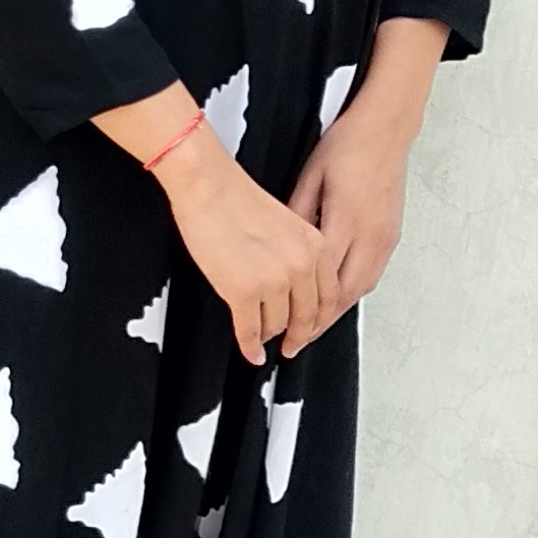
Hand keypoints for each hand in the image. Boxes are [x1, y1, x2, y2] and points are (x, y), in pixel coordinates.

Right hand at [160, 129, 341, 362]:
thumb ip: (297, 254)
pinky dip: (249, 346)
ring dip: (269, 336)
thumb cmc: (236, 198)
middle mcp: (301, 265)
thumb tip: (291, 288)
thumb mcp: (286, 224)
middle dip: (297, 336)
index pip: (329, 296)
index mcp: (315, 246)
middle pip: (307, 317)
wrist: (208, 186)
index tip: (311, 329)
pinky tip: (249, 351)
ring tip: (262, 339)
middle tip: (291, 346)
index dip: (319, 319)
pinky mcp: (243, 292)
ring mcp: (273, 281)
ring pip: (277, 325)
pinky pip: (250, 331)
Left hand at [285, 98, 412, 322]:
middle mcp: (369, 237)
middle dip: (318, 325)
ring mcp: (383, 238)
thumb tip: (278, 250)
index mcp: (345, 222)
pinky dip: (350, 294)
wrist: (386, 128)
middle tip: (295, 343)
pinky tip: (335, 301)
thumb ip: (296, 217)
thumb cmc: (347, 146)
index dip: (300, 314)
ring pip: (359, 290)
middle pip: (342, 297)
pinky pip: (370, 276)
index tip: (283, 331)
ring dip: (335, 313)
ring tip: (311, 329)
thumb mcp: (310, 178)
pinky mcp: (390, 236)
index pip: (321, 285)